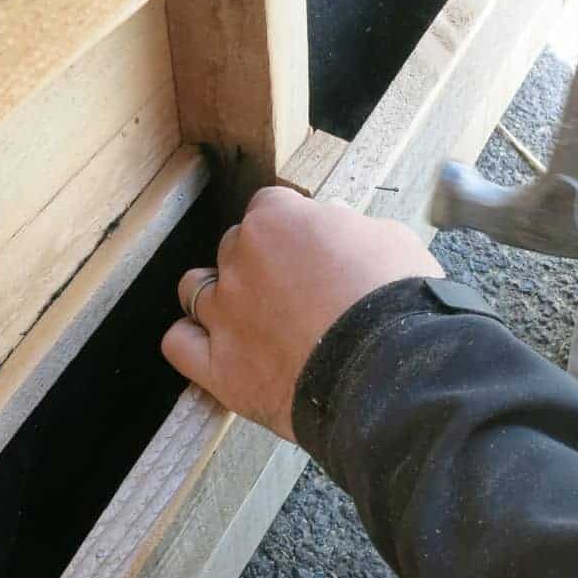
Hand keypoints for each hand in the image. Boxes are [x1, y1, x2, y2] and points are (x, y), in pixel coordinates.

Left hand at [161, 187, 443, 441]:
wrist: (389, 372)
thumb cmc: (398, 300)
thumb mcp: (389, 237)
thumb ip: (349, 227)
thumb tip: (338, 228)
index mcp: (278, 220)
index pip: (270, 206)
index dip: (294, 227)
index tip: (313, 247)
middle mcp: (240, 259)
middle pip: (235, 246)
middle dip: (261, 262)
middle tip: (298, 289)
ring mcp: (224, 313)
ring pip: (195, 289)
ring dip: (217, 294)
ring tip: (250, 315)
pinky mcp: (219, 366)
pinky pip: (179, 344)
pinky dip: (192, 341)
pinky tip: (216, 345)